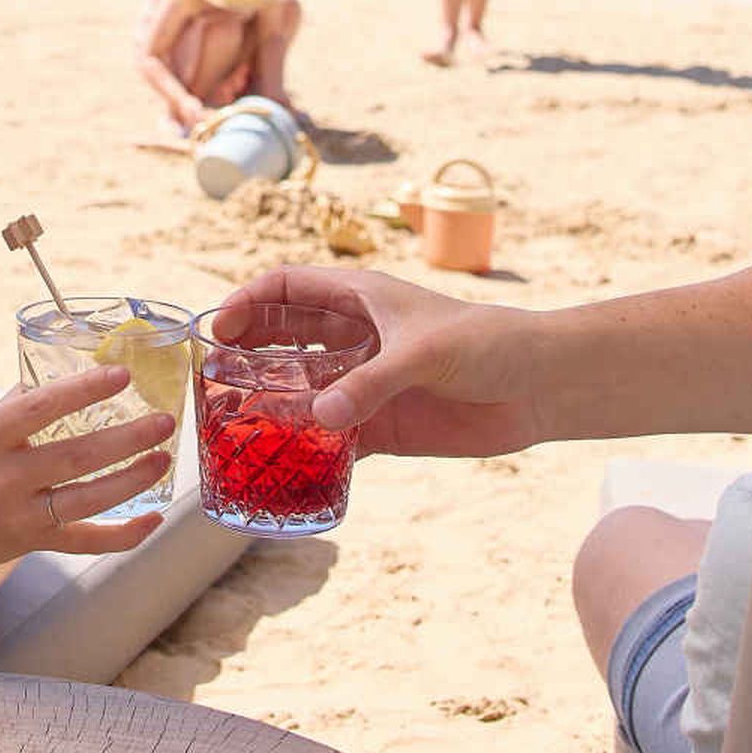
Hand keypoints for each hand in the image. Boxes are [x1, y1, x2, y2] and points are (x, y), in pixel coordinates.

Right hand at [0, 367, 171, 572]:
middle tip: (165, 420)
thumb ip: (17, 406)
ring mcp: (19, 516)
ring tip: (164, 458)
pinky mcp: (33, 544)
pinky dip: (123, 535)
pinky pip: (86, 542)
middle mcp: (3, 479)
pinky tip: (155, 518)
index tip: (121, 374)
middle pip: (75, 457)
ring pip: (87, 500)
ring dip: (132, 480)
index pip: (39, 408)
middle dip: (126, 439)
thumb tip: (68, 369)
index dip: (82, 390)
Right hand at [205, 266, 538, 457]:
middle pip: (281, 339)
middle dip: (245, 354)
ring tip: (232, 425)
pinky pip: (330, 438)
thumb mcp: (424, 354)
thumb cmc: (488, 343)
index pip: (287, 288)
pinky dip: (306, 449)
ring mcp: (364, 383)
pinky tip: (280, 464)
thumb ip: (371, 383)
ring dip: (269, 404)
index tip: (217, 327)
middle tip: (211, 381)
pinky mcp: (382, 426)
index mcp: (359, 298)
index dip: (247, 302)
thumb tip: (320, 417)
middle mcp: (354, 338)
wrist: (539, 387)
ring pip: (300, 390)